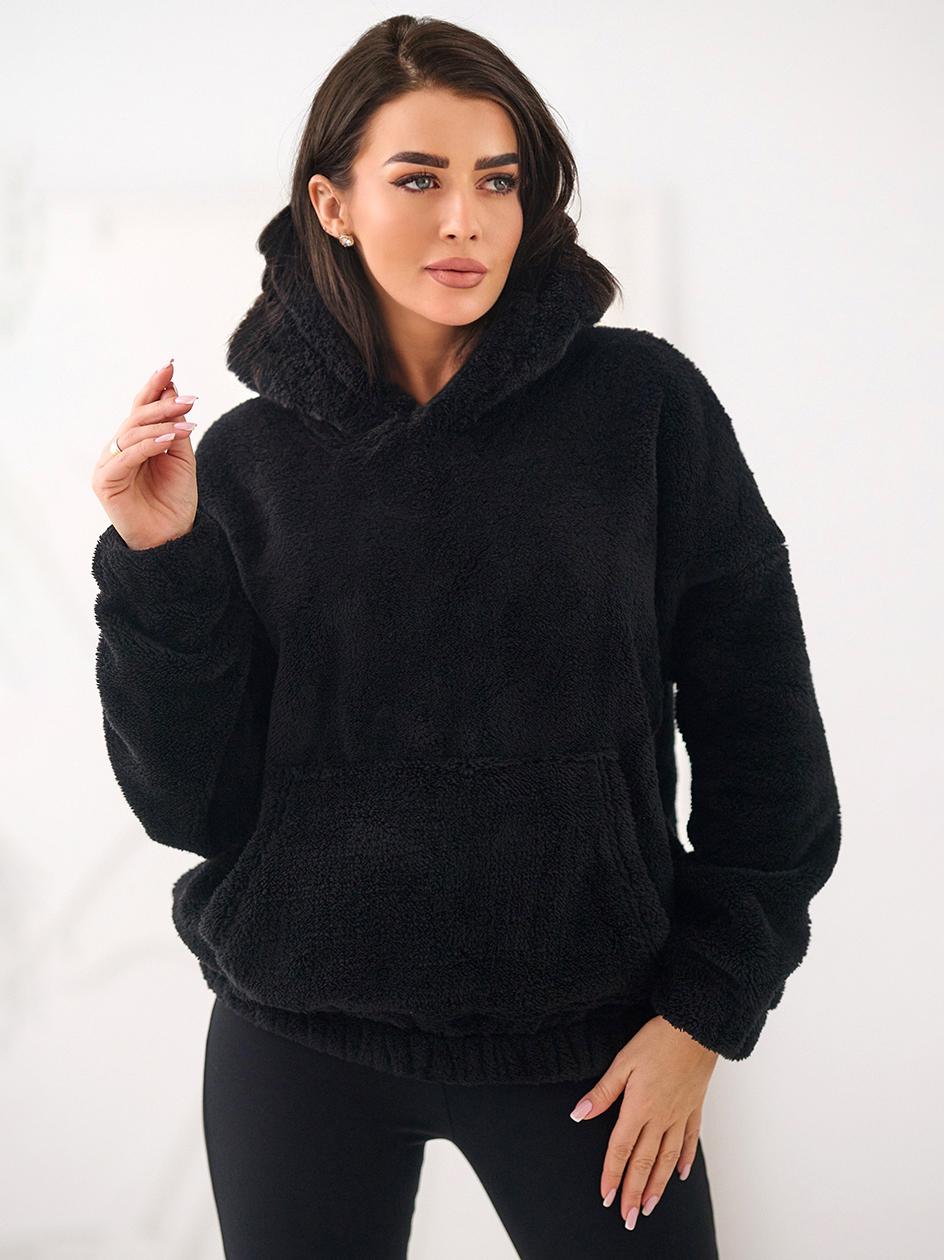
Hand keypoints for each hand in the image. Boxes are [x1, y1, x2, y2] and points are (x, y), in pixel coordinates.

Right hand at [91, 360, 200, 550]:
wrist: (170, 538)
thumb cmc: (174, 501)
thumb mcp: (181, 459)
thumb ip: (176, 429)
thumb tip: (174, 391)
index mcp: (134, 441)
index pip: (142, 407)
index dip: (154, 386)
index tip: (170, 365)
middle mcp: (118, 449)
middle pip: (136, 416)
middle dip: (162, 403)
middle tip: (189, 398)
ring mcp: (108, 463)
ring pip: (131, 432)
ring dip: (160, 424)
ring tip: (186, 422)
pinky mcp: (105, 480)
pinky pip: (126, 456)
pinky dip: (148, 445)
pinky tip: (169, 438)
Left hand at [568, 1015, 717, 1230]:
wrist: (695, 1028)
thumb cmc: (656, 1041)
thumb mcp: (623, 1062)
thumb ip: (603, 1092)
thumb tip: (579, 1114)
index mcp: (639, 1108)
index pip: (621, 1149)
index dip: (612, 1174)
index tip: (606, 1197)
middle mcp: (660, 1118)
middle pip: (644, 1162)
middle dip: (633, 1191)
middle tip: (628, 1218)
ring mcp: (679, 1115)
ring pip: (667, 1159)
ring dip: (657, 1185)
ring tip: (649, 1206)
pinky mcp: (694, 1108)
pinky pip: (689, 1141)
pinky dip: (684, 1160)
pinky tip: (680, 1175)